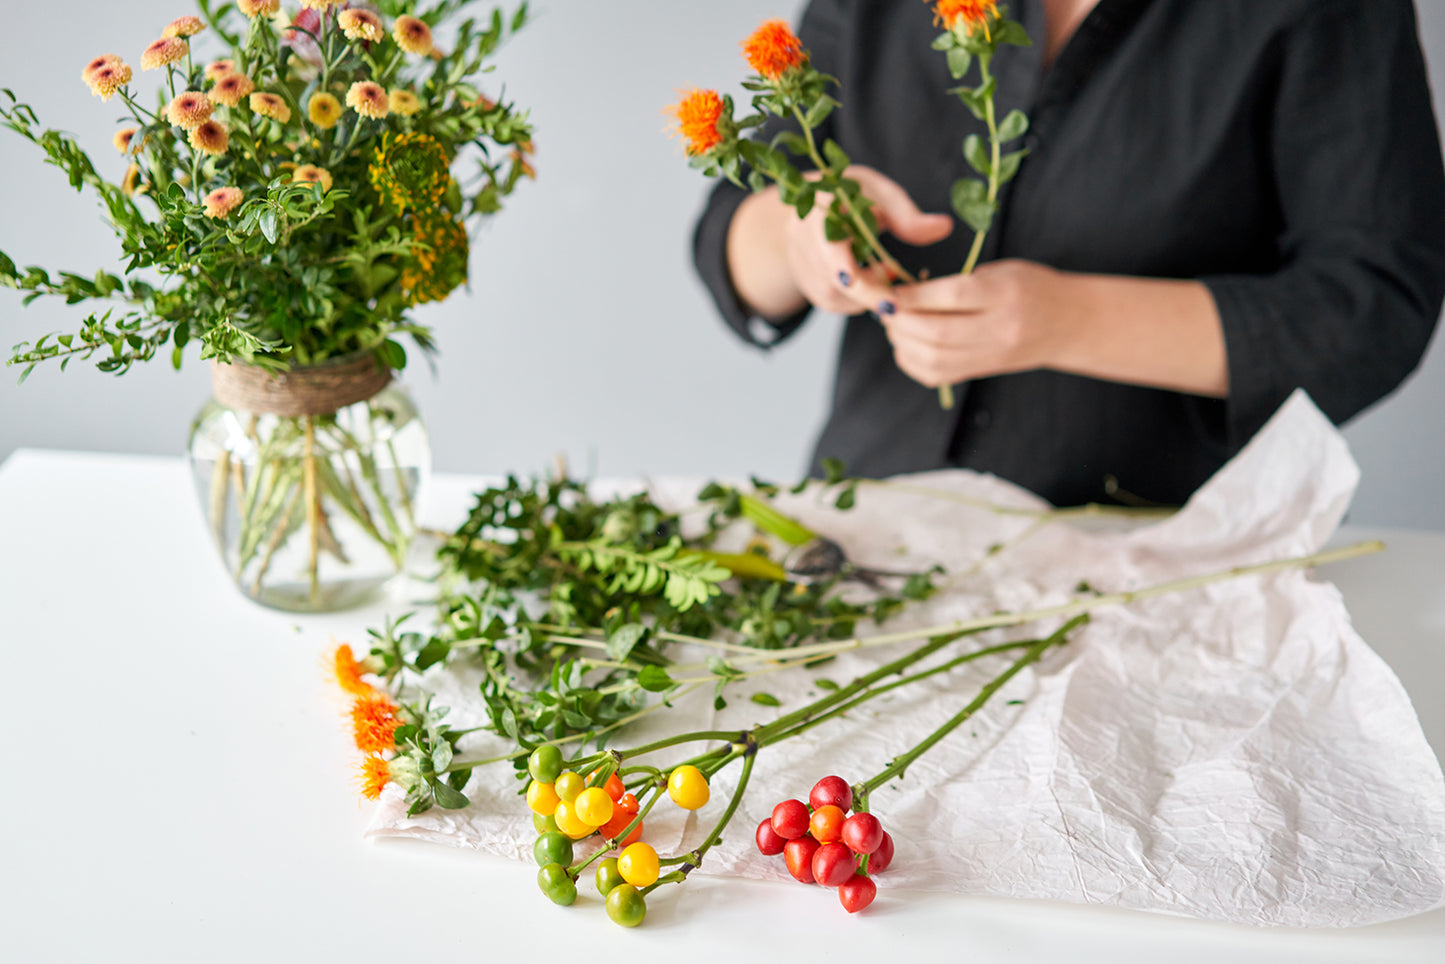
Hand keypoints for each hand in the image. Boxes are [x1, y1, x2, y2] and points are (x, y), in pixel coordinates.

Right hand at [727, 166, 952, 319]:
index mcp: (818, 208)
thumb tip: (944, 227)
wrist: (804, 210)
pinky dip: (860, 298)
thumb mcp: (878, 194)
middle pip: (835, 277)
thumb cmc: (847, 197)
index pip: (825, 240)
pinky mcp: (809, 287)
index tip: (863, 277)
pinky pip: (837, 302)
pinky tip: (874, 278)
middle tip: (902, 298)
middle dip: (871, 290)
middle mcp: (802, 238)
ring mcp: (802, 266)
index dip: (842, 263)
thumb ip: (907, 215)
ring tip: (889, 269)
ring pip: (837, 294)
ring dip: (869, 293)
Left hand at [880, 260, 1229, 397]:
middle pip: (936, 333)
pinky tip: (906, 344)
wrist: (1067, 324)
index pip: (951, 297)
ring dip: (901, 341)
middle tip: (884, 306)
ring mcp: (990, 356)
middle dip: (899, 321)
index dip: (911, 295)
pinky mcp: (980, 372)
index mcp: (1004, 294)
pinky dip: (910, 360)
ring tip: (894, 323)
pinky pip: (935, 375)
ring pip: (932, 359)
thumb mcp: (1001, 270)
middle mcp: (998, 329)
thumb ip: (957, 282)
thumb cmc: (1030, 287)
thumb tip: (904, 293)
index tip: (888, 289)